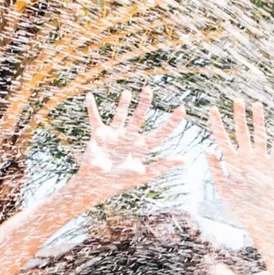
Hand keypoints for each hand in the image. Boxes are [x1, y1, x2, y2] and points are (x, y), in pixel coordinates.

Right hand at [71, 87, 184, 202]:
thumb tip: (184, 160)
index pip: (159, 133)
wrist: (95, 185)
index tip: (181, 109)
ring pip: (120, 115)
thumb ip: (162, 165)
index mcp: (141, 147)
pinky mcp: (99, 135)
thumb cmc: (119, 182)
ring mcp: (114, 135)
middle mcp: (129, 138)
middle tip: (148, 89)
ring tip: (127, 92)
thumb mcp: (143, 174)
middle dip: (144, 104)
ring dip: (123, 104)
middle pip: (139, 118)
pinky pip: (95, 118)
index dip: (171, 122)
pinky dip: (92, 108)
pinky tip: (89, 96)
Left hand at [207, 100, 273, 236]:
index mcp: (232, 162)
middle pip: (241, 132)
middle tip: (237, 99)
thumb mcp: (224, 188)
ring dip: (258, 120)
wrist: (261, 219)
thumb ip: (216, 169)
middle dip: (239, 116)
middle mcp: (246, 158)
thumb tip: (206, 150)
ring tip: (256, 104)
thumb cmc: (241, 207)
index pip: (222, 139)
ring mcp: (260, 160)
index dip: (217, 125)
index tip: (212, 110)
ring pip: (259, 135)